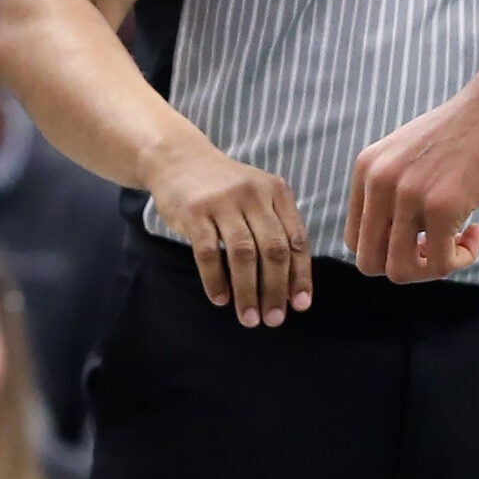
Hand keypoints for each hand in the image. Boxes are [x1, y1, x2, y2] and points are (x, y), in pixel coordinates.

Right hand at [144, 136, 311, 325]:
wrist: (178, 158)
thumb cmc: (224, 188)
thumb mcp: (257, 196)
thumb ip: (276, 229)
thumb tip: (292, 285)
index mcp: (276, 191)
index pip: (296, 240)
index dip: (300, 276)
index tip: (300, 305)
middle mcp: (253, 193)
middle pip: (272, 250)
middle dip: (276, 290)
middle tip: (273, 320)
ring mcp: (222, 201)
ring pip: (243, 255)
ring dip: (248, 292)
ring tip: (249, 318)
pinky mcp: (194, 212)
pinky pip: (207, 254)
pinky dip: (215, 281)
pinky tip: (220, 299)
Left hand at [347, 74, 478, 282]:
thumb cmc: (464, 132)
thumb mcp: (410, 155)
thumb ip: (391, 190)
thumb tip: (390, 247)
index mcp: (366, 169)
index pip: (355, 240)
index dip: (389, 250)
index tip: (422, 235)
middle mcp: (378, 181)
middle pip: (369, 262)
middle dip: (407, 267)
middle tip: (438, 246)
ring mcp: (408, 193)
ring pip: (400, 271)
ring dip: (432, 268)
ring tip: (458, 241)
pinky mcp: (442, 205)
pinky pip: (440, 262)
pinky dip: (462, 258)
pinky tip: (478, 230)